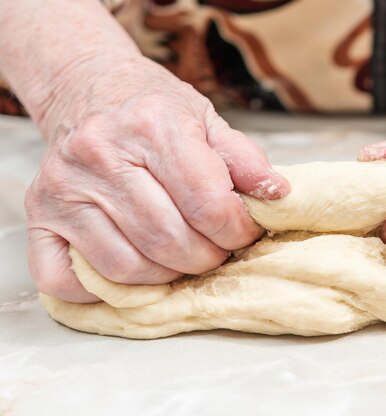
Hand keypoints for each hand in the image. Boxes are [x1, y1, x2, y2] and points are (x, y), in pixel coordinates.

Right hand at [26, 56, 288, 302]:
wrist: (89, 87)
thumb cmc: (153, 109)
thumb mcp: (206, 119)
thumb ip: (245, 158)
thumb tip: (280, 195)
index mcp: (153, 125)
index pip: (207, 203)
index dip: (237, 231)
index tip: (244, 233)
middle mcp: (101, 154)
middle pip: (169, 240)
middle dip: (208, 258)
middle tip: (217, 250)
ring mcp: (64, 187)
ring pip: (127, 267)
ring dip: (168, 276)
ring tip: (183, 257)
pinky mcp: (39, 213)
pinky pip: (65, 278)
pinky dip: (102, 291)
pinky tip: (132, 270)